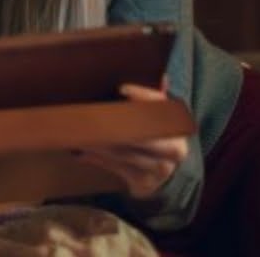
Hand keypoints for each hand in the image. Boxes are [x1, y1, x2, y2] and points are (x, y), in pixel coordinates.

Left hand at [74, 81, 188, 198]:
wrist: (169, 177)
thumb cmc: (160, 139)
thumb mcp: (163, 120)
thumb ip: (158, 100)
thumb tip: (162, 77)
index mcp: (178, 129)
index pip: (161, 109)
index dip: (143, 97)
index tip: (122, 89)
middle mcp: (172, 149)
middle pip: (140, 135)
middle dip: (115, 126)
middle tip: (94, 116)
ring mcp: (158, 169)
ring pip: (124, 153)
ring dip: (100, 144)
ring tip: (81, 134)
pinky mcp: (143, 182)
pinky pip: (116, 169)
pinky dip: (98, 160)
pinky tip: (82, 153)